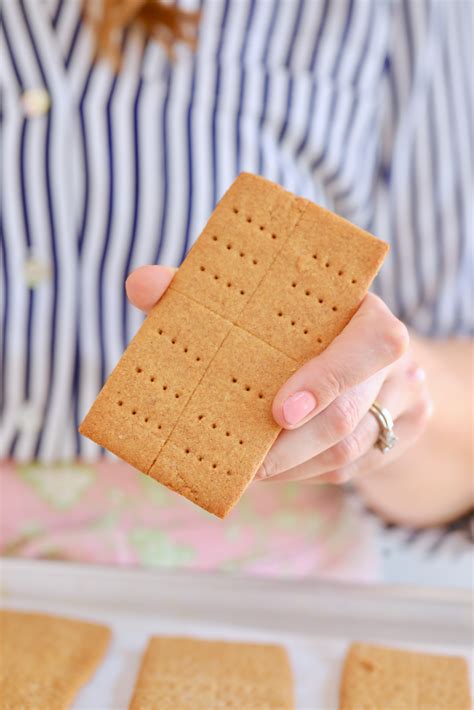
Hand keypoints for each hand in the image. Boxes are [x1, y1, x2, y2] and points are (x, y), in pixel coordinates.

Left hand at [126, 266, 431, 486]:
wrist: (356, 345)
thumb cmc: (297, 320)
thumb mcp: (256, 298)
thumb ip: (199, 288)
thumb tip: (140, 284)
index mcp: (368, 314)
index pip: (376, 343)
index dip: (330, 378)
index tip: (277, 411)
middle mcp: (396, 360)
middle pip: (353, 414)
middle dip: (292, 447)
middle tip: (246, 464)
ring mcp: (403, 401)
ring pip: (351, 451)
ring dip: (294, 468)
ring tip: (247, 471)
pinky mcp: (400, 437)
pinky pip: (355, 469)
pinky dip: (307, 474)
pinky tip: (272, 472)